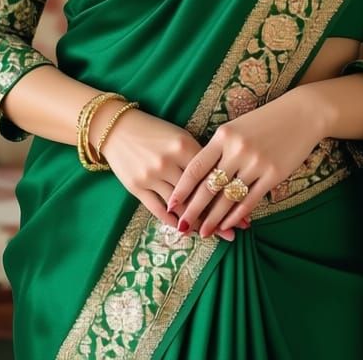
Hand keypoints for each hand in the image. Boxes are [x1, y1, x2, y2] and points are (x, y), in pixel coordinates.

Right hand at [96, 106, 237, 241]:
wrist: (117, 128)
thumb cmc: (154, 130)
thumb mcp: (179, 135)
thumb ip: (198, 155)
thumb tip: (222, 177)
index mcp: (183, 145)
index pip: (210, 174)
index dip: (227, 193)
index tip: (244, 210)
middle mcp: (168, 162)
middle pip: (197, 194)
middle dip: (218, 215)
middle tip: (234, 232)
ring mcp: (151, 176)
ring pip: (180, 206)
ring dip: (198, 223)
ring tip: (214, 235)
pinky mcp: (136, 188)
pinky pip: (158, 210)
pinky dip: (174, 222)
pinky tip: (187, 231)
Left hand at [168, 86, 326, 238]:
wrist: (302, 113)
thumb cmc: (266, 119)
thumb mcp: (237, 127)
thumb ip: (220, 148)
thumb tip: (201, 177)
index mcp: (223, 135)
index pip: (196, 167)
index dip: (182, 189)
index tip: (171, 204)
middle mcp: (237, 149)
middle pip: (209, 186)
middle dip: (193, 210)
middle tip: (181, 226)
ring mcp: (255, 162)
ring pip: (228, 197)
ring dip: (214, 218)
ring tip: (204, 233)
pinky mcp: (273, 174)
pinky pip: (250, 199)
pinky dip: (237, 215)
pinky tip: (228, 224)